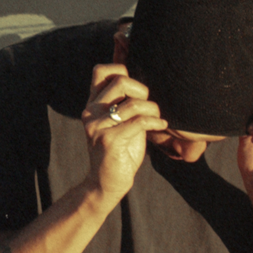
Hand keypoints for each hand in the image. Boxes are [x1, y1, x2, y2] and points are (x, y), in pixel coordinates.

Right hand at [81, 63, 166, 201]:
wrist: (107, 183)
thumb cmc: (120, 151)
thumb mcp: (121, 121)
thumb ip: (125, 101)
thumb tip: (144, 79)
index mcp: (93, 104)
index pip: (101, 71)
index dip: (122, 69)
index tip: (136, 89)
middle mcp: (91, 111)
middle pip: (121, 80)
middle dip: (142, 90)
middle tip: (148, 107)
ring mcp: (97, 126)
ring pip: (133, 103)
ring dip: (153, 109)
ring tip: (157, 119)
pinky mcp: (108, 140)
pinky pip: (139, 121)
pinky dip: (156, 122)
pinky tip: (160, 125)